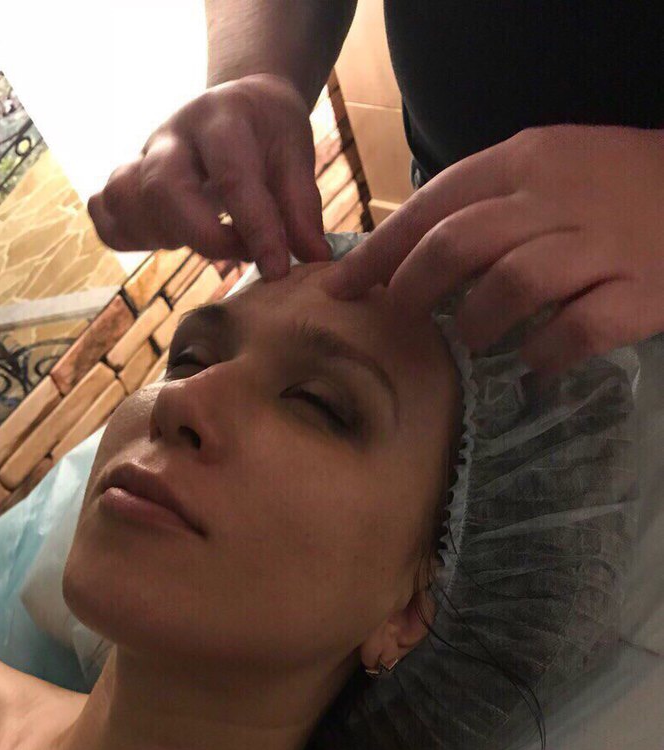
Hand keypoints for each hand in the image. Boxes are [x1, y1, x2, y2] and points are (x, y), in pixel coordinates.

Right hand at [87, 72, 330, 279]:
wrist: (236, 103)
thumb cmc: (268, 132)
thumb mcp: (295, 152)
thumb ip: (301, 206)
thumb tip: (313, 258)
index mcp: (222, 118)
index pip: (233, 177)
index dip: (256, 230)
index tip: (278, 269)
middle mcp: (172, 134)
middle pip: (162, 186)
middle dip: (201, 235)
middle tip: (238, 256)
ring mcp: (142, 156)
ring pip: (126, 198)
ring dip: (163, 235)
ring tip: (204, 241)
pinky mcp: (127, 179)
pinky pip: (104, 210)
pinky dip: (127, 234)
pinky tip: (166, 240)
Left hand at [321, 125, 663, 374]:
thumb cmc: (610, 187)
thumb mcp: (545, 169)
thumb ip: (482, 205)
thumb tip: (404, 257)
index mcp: (526, 162)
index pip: (433, 205)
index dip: (379, 252)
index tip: (339, 288)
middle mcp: (557, 199)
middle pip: (459, 244)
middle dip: (412, 289)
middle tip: (399, 320)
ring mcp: (599, 246)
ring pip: (513, 285)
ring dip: (476, 322)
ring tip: (473, 338)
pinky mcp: (638, 292)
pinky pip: (577, 330)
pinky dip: (545, 353)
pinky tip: (534, 362)